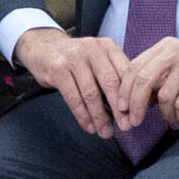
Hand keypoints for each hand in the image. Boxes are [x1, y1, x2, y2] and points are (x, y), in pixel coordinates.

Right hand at [11, 29, 132, 137]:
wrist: (43, 47)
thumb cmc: (75, 59)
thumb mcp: (97, 58)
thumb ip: (114, 74)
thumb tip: (133, 106)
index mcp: (107, 46)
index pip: (125, 72)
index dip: (132, 96)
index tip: (135, 115)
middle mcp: (92, 48)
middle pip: (110, 82)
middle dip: (119, 108)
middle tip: (125, 127)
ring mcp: (73, 57)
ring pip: (91, 93)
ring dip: (100, 116)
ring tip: (105, 132)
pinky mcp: (57, 69)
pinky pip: (73, 97)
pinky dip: (83, 115)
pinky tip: (89, 126)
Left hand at [116, 38, 178, 130]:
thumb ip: (158, 78)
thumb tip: (134, 101)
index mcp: (165, 46)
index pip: (134, 67)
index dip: (124, 90)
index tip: (121, 108)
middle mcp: (176, 51)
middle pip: (142, 80)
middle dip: (135, 105)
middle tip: (135, 122)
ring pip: (164, 96)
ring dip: (167, 115)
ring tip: (174, 121)